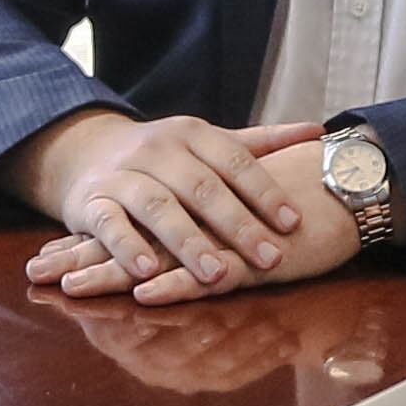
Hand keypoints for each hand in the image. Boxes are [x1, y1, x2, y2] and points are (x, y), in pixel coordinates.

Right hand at [10, 109, 324, 289]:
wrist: (84, 151)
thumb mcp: (207, 144)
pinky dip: (127, 247)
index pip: (235, 160)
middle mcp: (157, 149)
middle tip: (270, 258)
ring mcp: (122, 175)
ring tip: (214, 273)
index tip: (294, 222)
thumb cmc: (163, 157)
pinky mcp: (90, 202)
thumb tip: (321, 131)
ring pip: (156, 205)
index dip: (264, 191)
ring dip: (186, 240)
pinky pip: (109, 224)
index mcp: (191, 134)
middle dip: (236, 224)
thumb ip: (261, 143)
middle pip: (200, 186)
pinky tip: (147, 272)